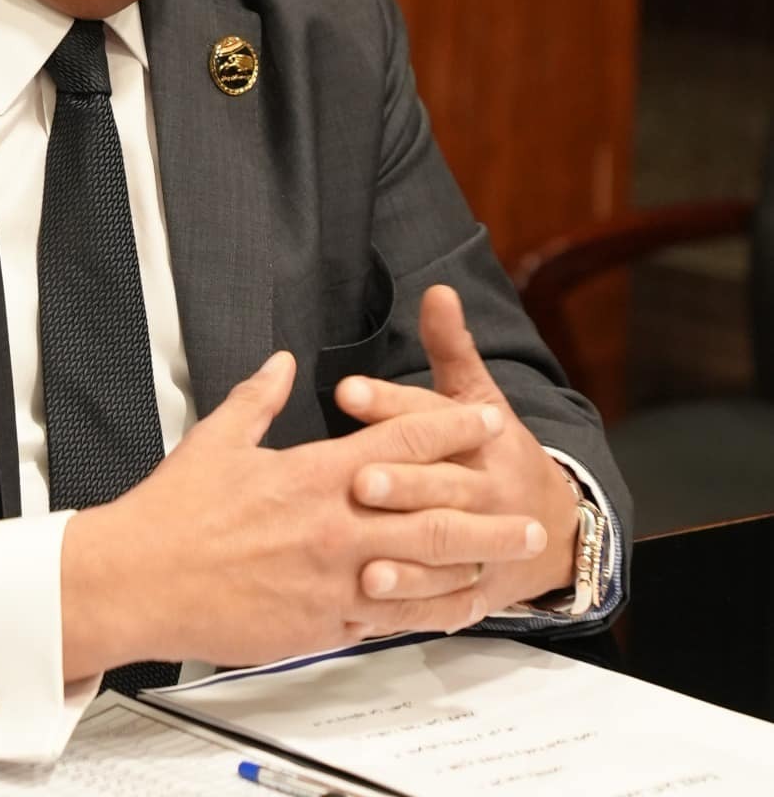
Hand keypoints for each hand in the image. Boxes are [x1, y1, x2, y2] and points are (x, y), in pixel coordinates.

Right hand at [59, 347, 548, 679]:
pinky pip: (389, 622)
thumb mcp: (216, 438)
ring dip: (471, 569)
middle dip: (489, 515)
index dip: (451, 428)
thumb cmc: (174, 511)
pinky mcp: (320, 626)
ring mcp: (333, 582)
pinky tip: (447, 611)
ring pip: (423, 575)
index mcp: (313, 474)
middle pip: (434, 516)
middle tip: (530, 516)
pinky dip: (425, 614)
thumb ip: (258, 398)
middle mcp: (335, 526)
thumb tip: (281, 362)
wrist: (141, 580)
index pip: (400, 443)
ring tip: (505, 569)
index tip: (486, 419)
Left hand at [335, 284, 581, 622]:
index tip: (346, 390)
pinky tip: (373, 609)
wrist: (553, 525)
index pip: (433, 416)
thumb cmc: (493, 449)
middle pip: (445, 486)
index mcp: (483, 437)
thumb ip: (451, 346)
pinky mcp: (477, 590)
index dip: (391, 402)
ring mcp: (488, 546)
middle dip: (403, 483)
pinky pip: (446, 602)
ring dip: (407, 559)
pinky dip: (412, 609)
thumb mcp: (476, 394)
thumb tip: (438, 290)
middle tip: (358, 481)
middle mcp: (488, 491)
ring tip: (363, 563)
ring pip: (448, 552)